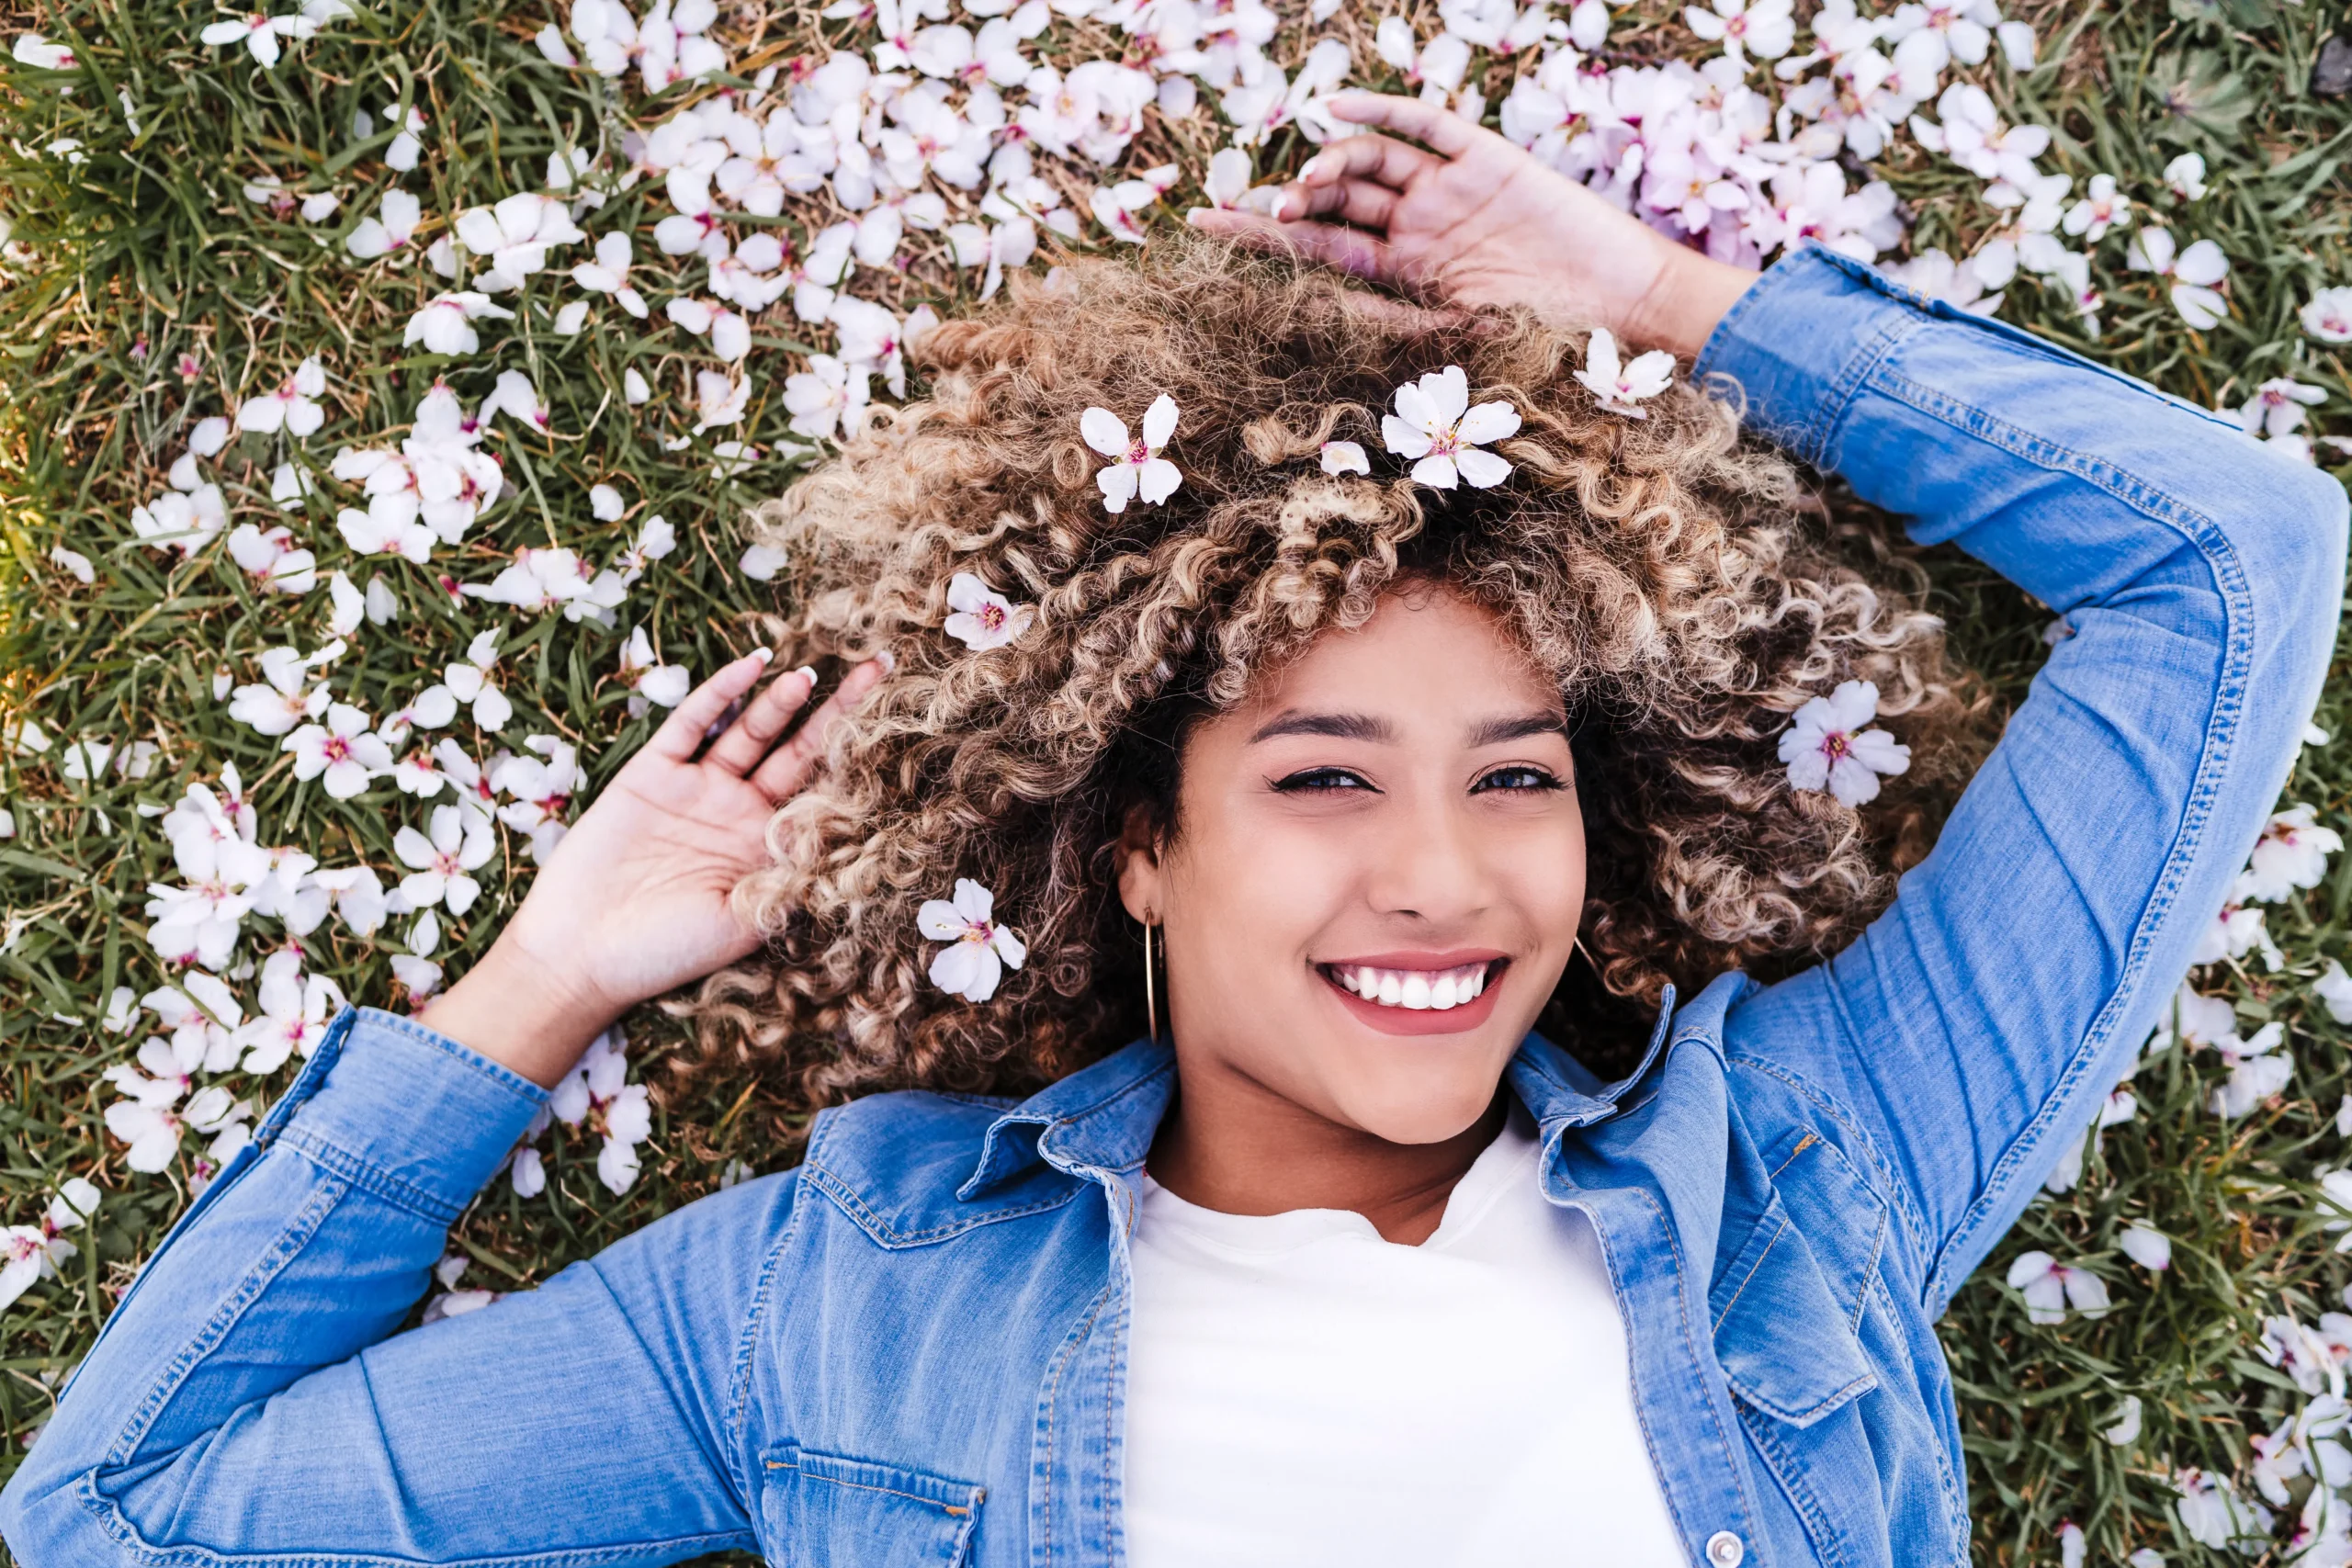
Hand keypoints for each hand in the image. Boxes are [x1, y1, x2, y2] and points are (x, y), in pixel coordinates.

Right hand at [422, 649, 888, 1085]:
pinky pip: (694, 725)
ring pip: (751, 732)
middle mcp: (740, 812)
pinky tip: (752, 666)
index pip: (825, 791)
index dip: (860, 758)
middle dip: (840, 711)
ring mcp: (698, 789)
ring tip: (814, 673)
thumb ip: (791, 885)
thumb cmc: (665, 952)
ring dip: (782, 702)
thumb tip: (852, 855)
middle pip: (800, 749)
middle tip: (881, 667)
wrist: (581, 953)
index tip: (902, 723)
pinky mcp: (653, 774)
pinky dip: (722, 693)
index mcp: (769, 849)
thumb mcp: (744, 926)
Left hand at [1188, 93, 1756, 359]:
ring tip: (1305, 189)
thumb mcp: (1452, 343)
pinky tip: (1332, 109)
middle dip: (1284, 205)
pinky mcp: (1487, 162)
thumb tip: (1310, 309)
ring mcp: (1450, 192)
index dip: (1259, 238)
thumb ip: (1385, 324)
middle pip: (1334, 206)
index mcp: (1405, 278)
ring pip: (1370, 165)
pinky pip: (1424, 126)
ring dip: (1330, 170)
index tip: (1202, 226)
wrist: (1622, 310)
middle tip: (1245, 213)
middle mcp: (1419, 229)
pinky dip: (1378, 113)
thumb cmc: (1545, 341)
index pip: (1317, 251)